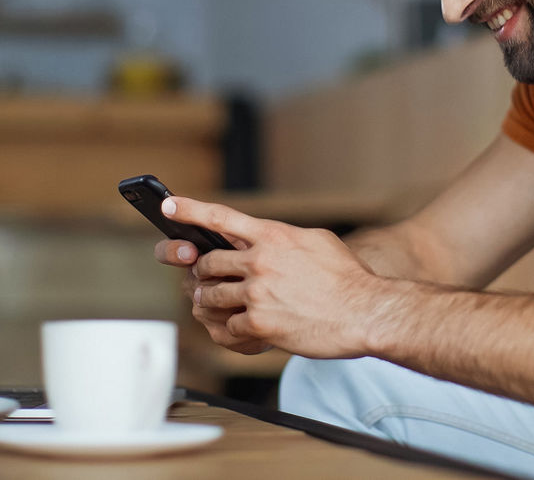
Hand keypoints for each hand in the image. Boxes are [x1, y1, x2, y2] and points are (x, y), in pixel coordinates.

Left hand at [163, 196, 386, 358]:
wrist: (365, 312)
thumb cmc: (348, 278)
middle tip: (208, 280)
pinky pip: (229, 326)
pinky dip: (235, 330)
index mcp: (273, 235)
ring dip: (213, 302)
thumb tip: (265, 239)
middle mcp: (260, 260)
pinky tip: (251, 329)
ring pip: (212, 296)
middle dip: (205, 273)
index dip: (189, 210)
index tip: (168, 205)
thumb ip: (284, 238)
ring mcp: (257, 292)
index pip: (221, 217)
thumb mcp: (317, 241)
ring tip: (223, 306)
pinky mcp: (260, 323)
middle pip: (208, 263)